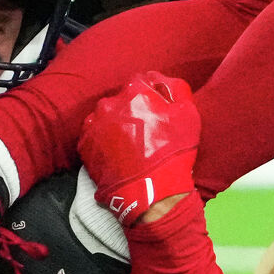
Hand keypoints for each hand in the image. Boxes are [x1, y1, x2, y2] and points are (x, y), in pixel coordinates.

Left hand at [80, 72, 198, 226]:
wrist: (151, 192)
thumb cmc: (174, 152)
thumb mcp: (189, 115)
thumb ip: (177, 90)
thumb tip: (165, 83)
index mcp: (135, 91)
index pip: (142, 82)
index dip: (150, 96)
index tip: (155, 110)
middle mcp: (110, 103)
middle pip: (121, 100)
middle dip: (131, 110)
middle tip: (143, 131)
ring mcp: (94, 125)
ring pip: (106, 118)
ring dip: (115, 125)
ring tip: (128, 144)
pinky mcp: (85, 145)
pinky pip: (94, 137)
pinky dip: (103, 142)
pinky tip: (116, 154)